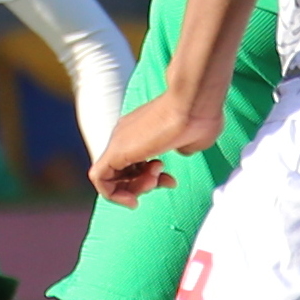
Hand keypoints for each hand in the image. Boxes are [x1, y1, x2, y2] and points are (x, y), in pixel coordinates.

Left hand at [92, 90, 222, 205]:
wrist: (194, 100)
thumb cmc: (200, 114)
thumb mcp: (193, 138)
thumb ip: (183, 146)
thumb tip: (182, 150)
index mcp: (144, 129)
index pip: (136, 160)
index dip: (152, 176)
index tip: (169, 180)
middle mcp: (127, 134)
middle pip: (121, 170)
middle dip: (141, 184)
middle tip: (159, 181)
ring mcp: (120, 140)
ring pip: (109, 175)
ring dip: (132, 189)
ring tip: (153, 182)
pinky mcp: (115, 150)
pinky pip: (99, 178)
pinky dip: (113, 194)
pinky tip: (133, 198)